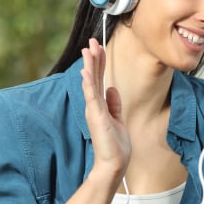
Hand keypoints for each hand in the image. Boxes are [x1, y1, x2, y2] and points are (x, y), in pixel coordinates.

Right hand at [80, 38, 130, 177]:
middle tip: (93, 40)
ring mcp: (94, 110)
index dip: (99, 63)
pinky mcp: (96, 116)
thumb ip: (114, 103)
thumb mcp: (117, 119)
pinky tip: (86, 71)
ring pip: (91, 82)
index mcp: (100, 105)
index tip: (99, 47)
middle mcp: (94, 105)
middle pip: (93, 76)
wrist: (114, 163)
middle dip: (94, 57)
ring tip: (88, 49)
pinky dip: (88, 83)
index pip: (99, 79)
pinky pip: (91, 96)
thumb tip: (112, 88)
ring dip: (90, 65)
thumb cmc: (115, 145)